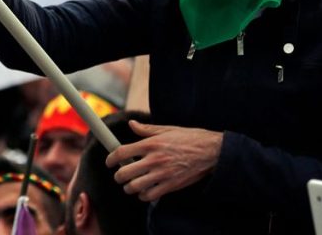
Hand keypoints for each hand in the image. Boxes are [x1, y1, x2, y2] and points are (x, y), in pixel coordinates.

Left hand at [105, 121, 221, 201]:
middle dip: (118, 176)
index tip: (109, 162)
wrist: (212, 151)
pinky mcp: (172, 185)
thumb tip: (131, 125)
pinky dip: (144, 195)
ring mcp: (162, 174)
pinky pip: (150, 195)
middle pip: (124, 172)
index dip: (110, 159)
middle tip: (120, 175)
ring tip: (130, 184)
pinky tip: (145, 191)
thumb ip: (146, 130)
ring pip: (135, 187)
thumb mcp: (167, 129)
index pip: (121, 152)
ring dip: (129, 187)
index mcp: (150, 144)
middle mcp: (154, 159)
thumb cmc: (190, 138)